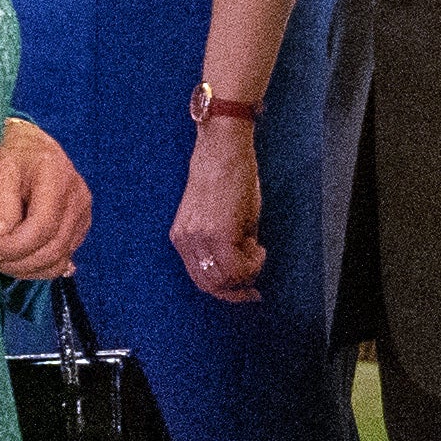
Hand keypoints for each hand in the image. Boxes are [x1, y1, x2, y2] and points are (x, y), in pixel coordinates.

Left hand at [0, 117, 92, 276]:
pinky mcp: (81, 226)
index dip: (12, 248)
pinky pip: (63, 258)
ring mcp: (83, 213)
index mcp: (57, 176)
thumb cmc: (13, 155)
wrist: (33, 145)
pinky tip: (19, 260)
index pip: (41, 227)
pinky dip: (39, 266)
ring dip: (27, 269)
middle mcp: (77, 196)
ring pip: (59, 259)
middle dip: (17, 263)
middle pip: (52, 248)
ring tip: (1, 261)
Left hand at [173, 117, 265, 302]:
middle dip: (236, 289)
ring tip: (257, 253)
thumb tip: (242, 270)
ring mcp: (200, 238)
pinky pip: (237, 267)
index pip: (200, 279)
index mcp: (181, 238)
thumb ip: (225, 245)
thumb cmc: (226, 178)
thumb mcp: (219, 218)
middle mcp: (186, 240)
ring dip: (246, 273)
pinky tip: (259, 248)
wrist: (224, 150)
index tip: (245, 290)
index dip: (224, 289)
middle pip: (210, 285)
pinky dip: (253, 264)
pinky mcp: (219, 233)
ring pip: (225, 279)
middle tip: (254, 285)